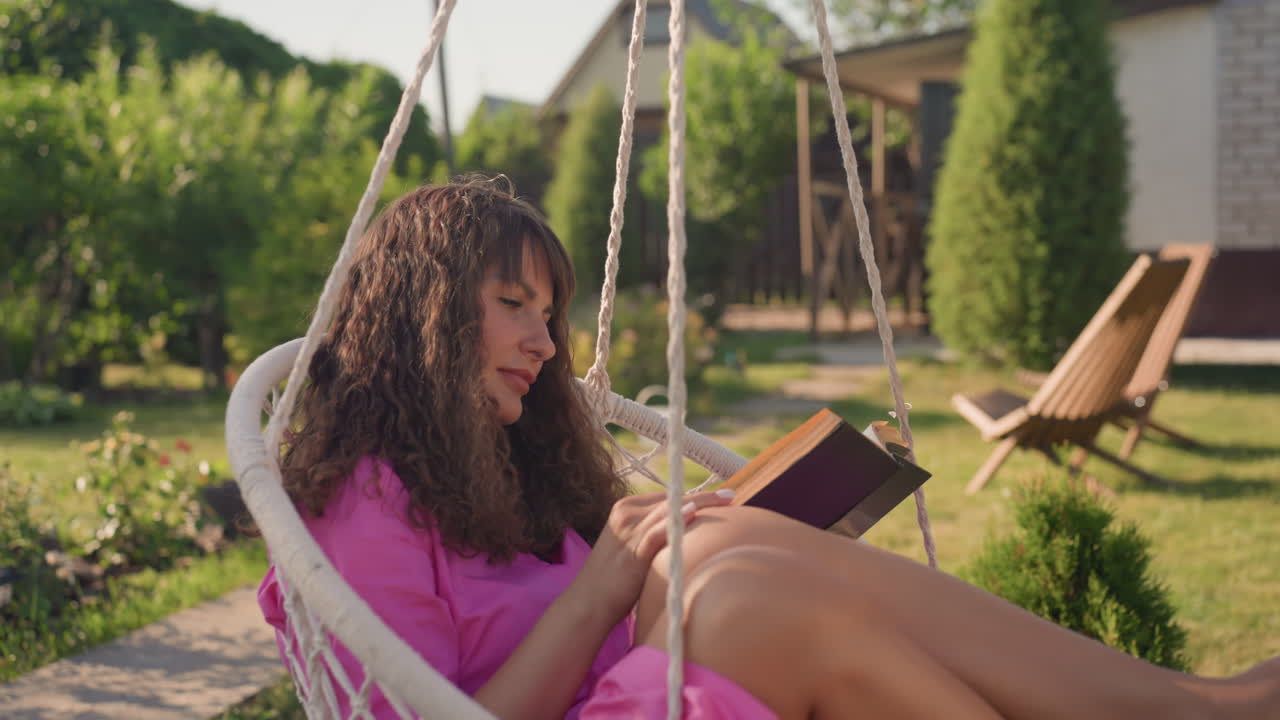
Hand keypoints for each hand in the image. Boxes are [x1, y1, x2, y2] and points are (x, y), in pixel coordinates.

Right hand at [571, 489, 734, 621]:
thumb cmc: (615, 580)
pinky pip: (658, 531)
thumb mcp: (634, 548)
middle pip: (673, 498)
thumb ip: (655, 535)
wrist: (589, 602)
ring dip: (701, 503)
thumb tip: (685, 534)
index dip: (696, 496)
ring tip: (726, 500)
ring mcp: (629, 529)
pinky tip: (693, 513)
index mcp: (626, 508)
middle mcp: (627, 512)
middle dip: (705, 496)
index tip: (721, 497)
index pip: (668, 496)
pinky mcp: (632, 548)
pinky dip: (676, 521)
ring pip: (671, 510)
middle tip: (732, 494)